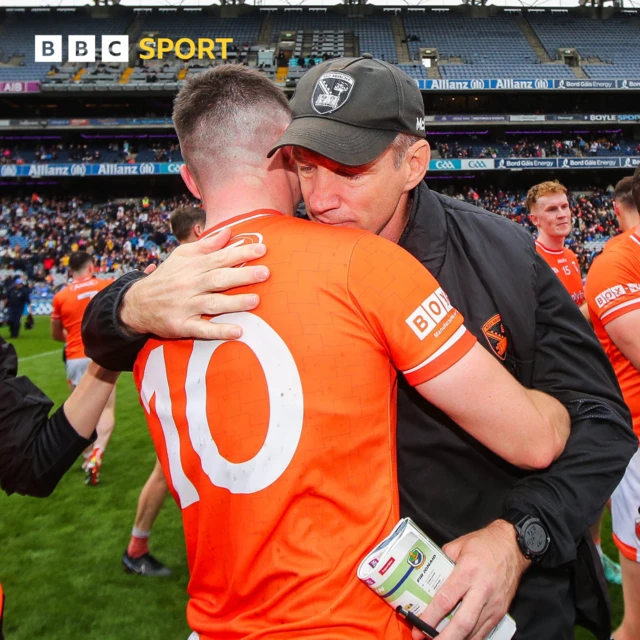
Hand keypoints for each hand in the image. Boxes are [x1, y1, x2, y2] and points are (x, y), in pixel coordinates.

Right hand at [119, 227, 269, 340]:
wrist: (136, 304)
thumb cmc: (166, 278)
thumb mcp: (181, 256)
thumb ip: (206, 246)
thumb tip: (228, 232)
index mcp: (191, 266)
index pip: (219, 258)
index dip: (240, 253)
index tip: (262, 250)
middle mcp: (189, 285)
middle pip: (218, 279)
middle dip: (242, 275)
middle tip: (265, 273)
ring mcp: (185, 306)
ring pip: (213, 303)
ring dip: (235, 303)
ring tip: (256, 300)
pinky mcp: (181, 325)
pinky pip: (202, 329)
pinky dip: (219, 331)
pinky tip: (237, 331)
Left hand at [412, 520, 528, 639]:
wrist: (513, 546)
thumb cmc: (484, 544)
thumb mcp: (458, 545)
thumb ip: (442, 560)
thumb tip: (428, 573)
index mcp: (468, 571)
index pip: (446, 599)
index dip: (431, 615)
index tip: (419, 624)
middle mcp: (482, 590)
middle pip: (462, 622)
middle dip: (444, 637)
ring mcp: (493, 604)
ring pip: (474, 631)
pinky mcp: (501, 611)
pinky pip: (484, 631)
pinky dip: (470, 639)